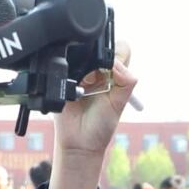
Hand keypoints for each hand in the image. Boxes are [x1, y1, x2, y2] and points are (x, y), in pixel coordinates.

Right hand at [52, 42, 136, 156]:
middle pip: (99, 45)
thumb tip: (116, 63)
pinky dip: (70, 71)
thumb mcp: (119, 103)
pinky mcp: (63, 77)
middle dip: (98, 60)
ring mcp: (79, 73)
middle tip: (96, 80)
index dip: (116, 53)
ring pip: (82, 52)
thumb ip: (125, 82)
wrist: (78, 142)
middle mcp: (97, 70)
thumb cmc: (101, 125)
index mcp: (114, 74)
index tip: (110, 69)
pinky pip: (64, 63)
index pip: (120, 49)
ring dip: (84, 67)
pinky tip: (73, 85)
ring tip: (84, 86)